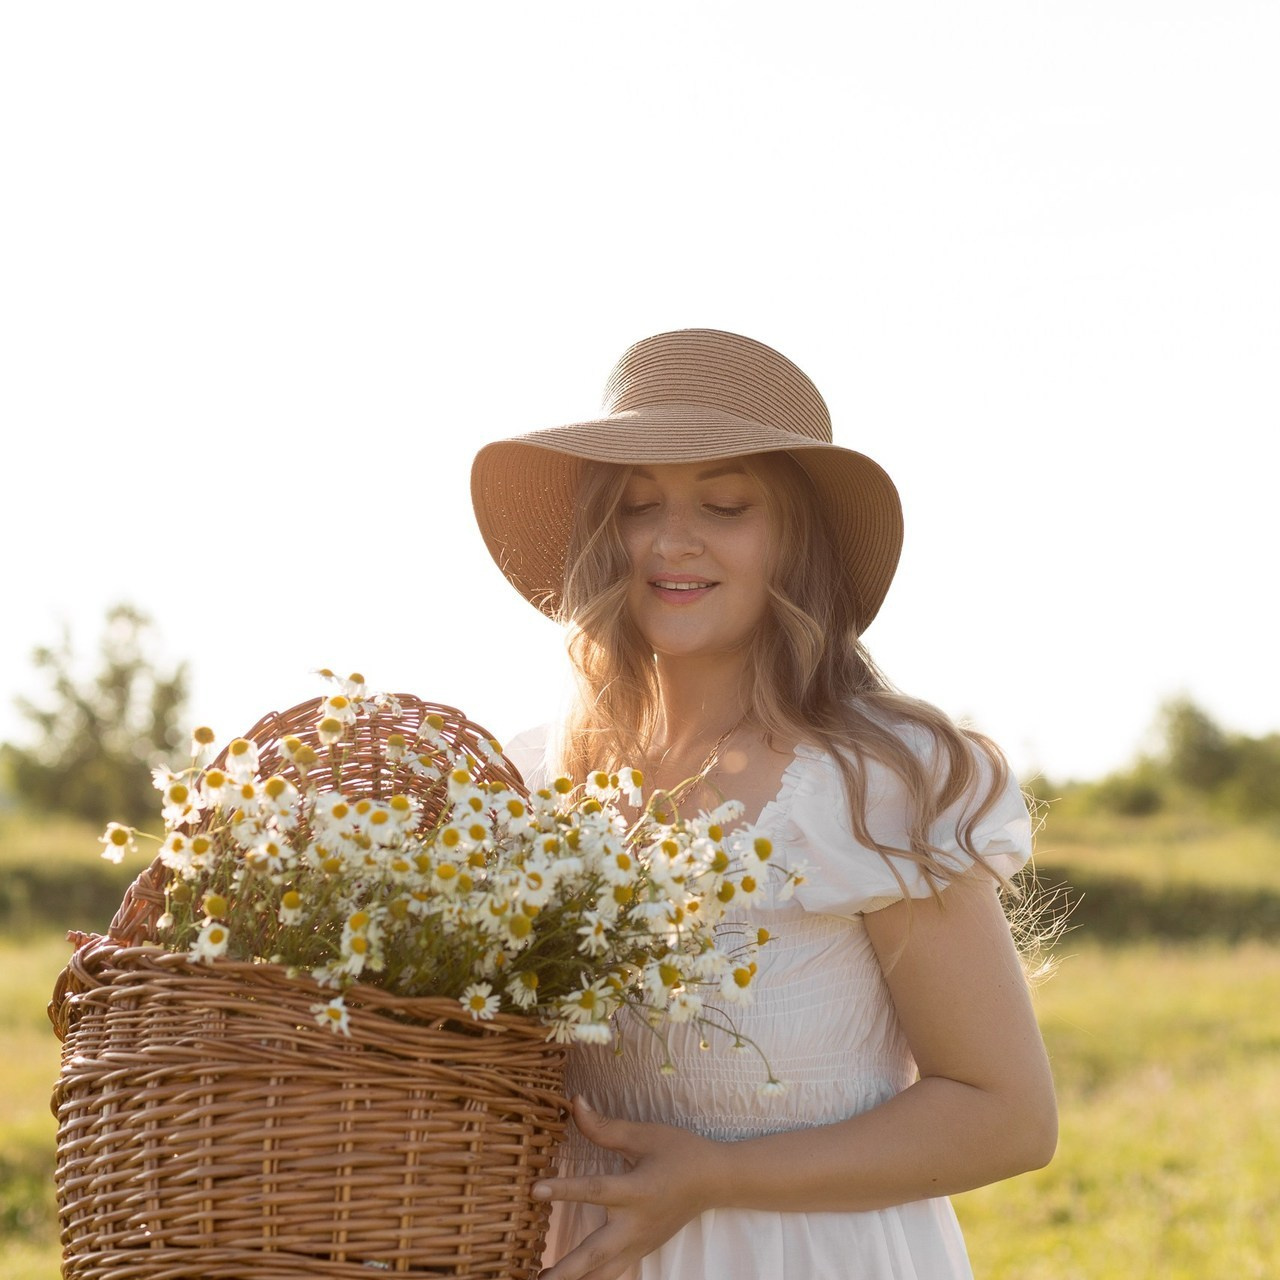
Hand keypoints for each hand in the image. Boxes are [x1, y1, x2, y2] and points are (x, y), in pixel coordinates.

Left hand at [533, 1095, 720, 1279]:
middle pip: (596, 1252)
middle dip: (567, 1268)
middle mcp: (637, 1223)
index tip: (535, 1191)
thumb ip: (604, 1127)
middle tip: (539, 1278)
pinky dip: (595, 1279)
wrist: (714, 1181)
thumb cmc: (680, 1152)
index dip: (563, 1189)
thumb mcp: (644, 1135)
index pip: (595, 1190)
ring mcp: (640, 1243)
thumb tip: (574, 1103)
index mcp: (637, 1190)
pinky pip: (615, 1272)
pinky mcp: (643, 1251)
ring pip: (605, 1272)